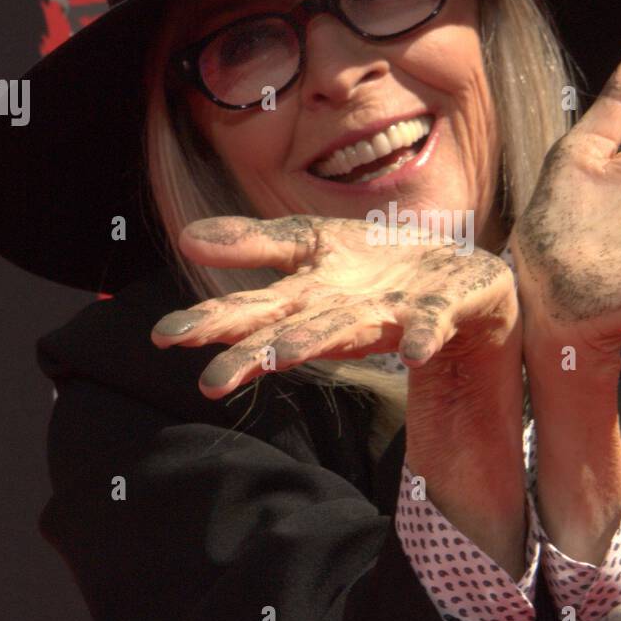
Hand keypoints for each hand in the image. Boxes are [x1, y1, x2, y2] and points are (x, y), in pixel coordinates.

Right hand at [150, 215, 518, 397]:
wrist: (455, 273)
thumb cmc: (375, 264)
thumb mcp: (309, 241)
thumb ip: (253, 243)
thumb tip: (186, 237)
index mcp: (307, 297)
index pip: (252, 310)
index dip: (211, 323)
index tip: (165, 337)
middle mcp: (340, 314)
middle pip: (289, 332)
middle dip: (252, 355)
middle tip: (210, 383)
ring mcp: (387, 314)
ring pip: (345, 332)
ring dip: (317, 344)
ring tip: (287, 356)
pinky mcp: (436, 310)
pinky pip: (430, 325)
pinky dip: (424, 338)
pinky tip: (417, 352)